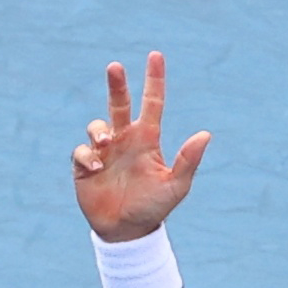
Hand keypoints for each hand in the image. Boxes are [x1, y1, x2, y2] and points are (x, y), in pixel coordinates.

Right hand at [71, 51, 211, 241]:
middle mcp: (124, 140)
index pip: (152, 103)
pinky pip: (81, 152)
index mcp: (147, 139)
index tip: (155, 56)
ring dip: (99, 130)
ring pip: (96, 126)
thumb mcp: (176, 185)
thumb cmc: (154, 207)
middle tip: (115, 66)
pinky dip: (87, 157)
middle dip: (116, 84)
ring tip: (105, 144)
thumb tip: (205, 134)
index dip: (154, 80)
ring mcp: (104, 152)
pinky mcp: (85, 167)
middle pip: (118, 103)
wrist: (126, 231)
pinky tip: (96, 170)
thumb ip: (188, 160)